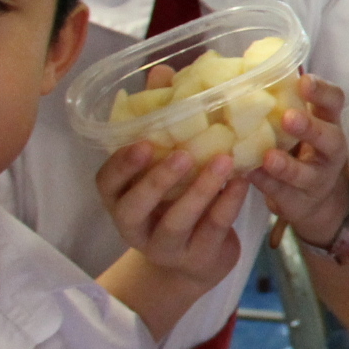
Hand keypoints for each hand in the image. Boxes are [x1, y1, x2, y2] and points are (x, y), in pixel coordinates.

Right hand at [97, 139, 251, 290]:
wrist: (198, 260)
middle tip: (183, 155)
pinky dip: (229, 202)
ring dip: (201, 190)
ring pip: (177, 222)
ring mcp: (166, 248)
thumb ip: (164, 145)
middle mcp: (135, 229)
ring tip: (223, 161)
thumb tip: (168, 88)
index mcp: (120, 202)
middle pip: (133, 209)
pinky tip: (242, 181)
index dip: (120, 165)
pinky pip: (213, 228)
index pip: (106, 184)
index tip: (143, 143)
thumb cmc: (177, 205)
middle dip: (157, 180)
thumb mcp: (166, 181)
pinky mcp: (199, 258)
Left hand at [251, 74, 348, 247]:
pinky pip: (282, 194)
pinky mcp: (299, 202)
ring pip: (306, 174)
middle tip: (289, 117)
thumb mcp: (298, 126)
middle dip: (310, 128)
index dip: (322, 91)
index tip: (304, 81)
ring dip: (287, 165)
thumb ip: (281, 103)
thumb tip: (244, 64)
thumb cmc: (299, 149)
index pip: (335, 102)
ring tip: (268, 157)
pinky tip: (246, 174)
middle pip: (330, 138)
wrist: (314, 201)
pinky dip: (265, 184)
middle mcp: (329, 151)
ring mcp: (317, 179)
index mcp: (328, 123)